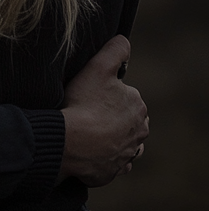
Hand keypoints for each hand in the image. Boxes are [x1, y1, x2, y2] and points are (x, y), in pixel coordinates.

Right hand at [59, 35, 148, 186]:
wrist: (70, 143)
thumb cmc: (83, 104)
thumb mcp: (98, 67)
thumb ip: (115, 50)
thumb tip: (124, 41)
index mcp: (138, 106)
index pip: (125, 94)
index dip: (106, 91)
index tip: (90, 93)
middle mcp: (139, 131)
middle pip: (125, 117)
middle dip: (111, 114)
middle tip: (87, 110)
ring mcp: (128, 153)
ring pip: (123, 140)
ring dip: (111, 136)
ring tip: (88, 130)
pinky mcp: (116, 170)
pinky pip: (114, 161)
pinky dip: (106, 156)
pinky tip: (92, 149)